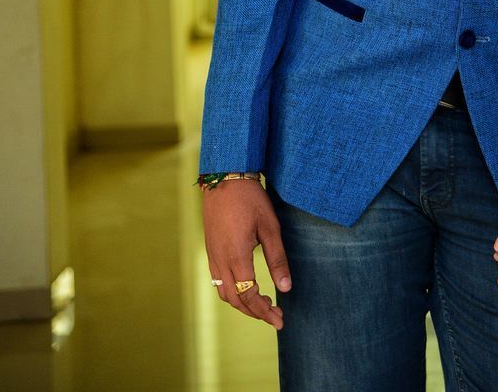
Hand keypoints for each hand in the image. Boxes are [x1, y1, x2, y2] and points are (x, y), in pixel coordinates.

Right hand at [202, 179, 291, 326]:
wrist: (225, 177)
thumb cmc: (251, 199)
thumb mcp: (270, 226)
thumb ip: (277, 258)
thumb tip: (286, 288)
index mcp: (236, 256)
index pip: (249, 296)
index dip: (264, 311)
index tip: (280, 320)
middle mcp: (220, 260)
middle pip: (235, 300)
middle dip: (255, 312)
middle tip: (275, 315)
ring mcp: (212, 256)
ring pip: (224, 293)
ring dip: (242, 304)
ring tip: (263, 303)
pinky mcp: (210, 250)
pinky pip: (218, 281)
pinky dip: (232, 292)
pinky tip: (246, 287)